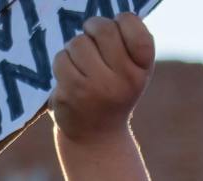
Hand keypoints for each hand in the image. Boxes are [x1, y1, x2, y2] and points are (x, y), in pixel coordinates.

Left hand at [49, 13, 154, 146]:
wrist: (97, 138)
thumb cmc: (115, 95)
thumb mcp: (133, 72)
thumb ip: (129, 43)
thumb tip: (111, 19)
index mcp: (141, 69)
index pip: (132, 24)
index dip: (121, 21)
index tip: (116, 33)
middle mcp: (123, 80)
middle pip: (102, 29)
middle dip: (93, 29)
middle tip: (92, 41)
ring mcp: (96, 88)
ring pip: (77, 43)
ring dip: (75, 50)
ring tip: (81, 67)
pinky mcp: (71, 94)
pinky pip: (61, 60)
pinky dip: (62, 64)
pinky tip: (69, 80)